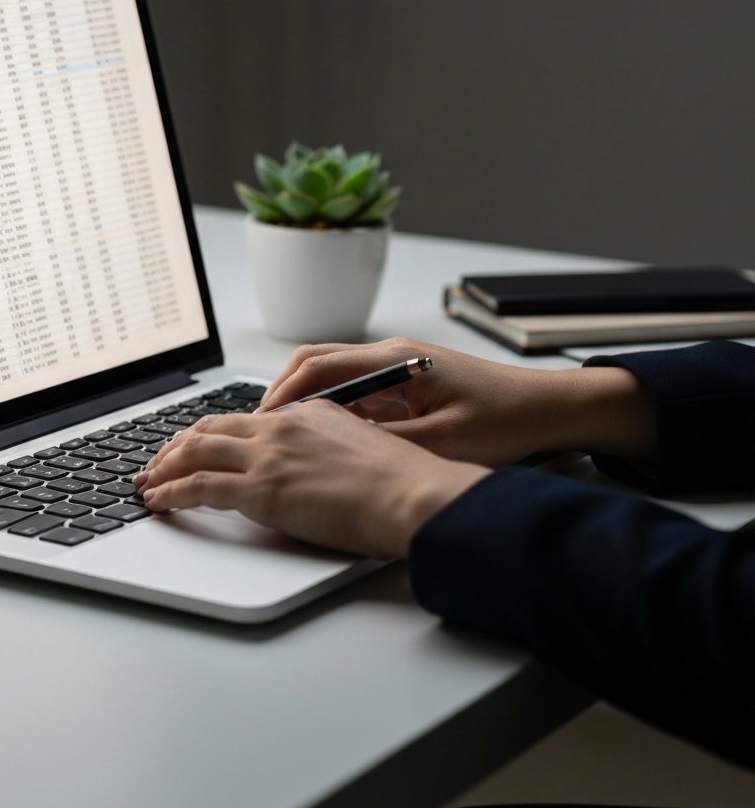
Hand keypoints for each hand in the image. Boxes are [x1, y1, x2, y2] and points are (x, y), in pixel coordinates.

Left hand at [133, 401, 489, 558]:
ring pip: (195, 451)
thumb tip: (315, 470)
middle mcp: (283, 427)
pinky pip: (197, 487)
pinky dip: (169, 493)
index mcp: (310, 413)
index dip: (215, 432)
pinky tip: (156, 502)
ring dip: (164, 466)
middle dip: (177, 444)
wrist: (415, 496)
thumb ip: (331, 451)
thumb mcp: (366, 450)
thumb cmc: (404, 484)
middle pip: (212, 427)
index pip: (248, 418)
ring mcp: (269, 456)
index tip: (199, 444)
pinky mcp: (261, 490)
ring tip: (147, 481)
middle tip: (159, 459)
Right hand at [259, 338, 656, 466]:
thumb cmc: (505, 419)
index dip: (283, 393)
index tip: (261, 421)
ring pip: (332, 375)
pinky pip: (354, 390)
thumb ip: (386, 445)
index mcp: (396, 359)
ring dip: (304, 401)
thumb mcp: (443, 442)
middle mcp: (392, 353)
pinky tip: (324, 438)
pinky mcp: (405, 381)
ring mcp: (398, 365)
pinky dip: (330, 409)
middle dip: (282, 393)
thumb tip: (334, 454)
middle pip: (317, 362)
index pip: (319, 365)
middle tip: (260, 429)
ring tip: (282, 437)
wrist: (548, 407)